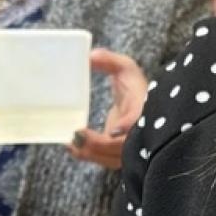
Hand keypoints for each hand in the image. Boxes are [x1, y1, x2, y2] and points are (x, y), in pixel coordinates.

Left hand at [68, 48, 148, 170]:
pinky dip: (88, 156)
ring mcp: (131, 148)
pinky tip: (72, 148)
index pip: (139, 121)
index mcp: (145, 110)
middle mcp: (141, 133)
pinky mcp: (119, 155)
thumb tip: (90, 55)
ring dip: (90, 153)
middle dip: (99, 144)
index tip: (113, 130)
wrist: (140, 109)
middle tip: (77, 135)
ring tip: (70, 143)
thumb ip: (109, 61)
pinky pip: (105, 160)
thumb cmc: (134, 87)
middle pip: (122, 146)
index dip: (128, 126)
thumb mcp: (125, 69)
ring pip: (112, 158)